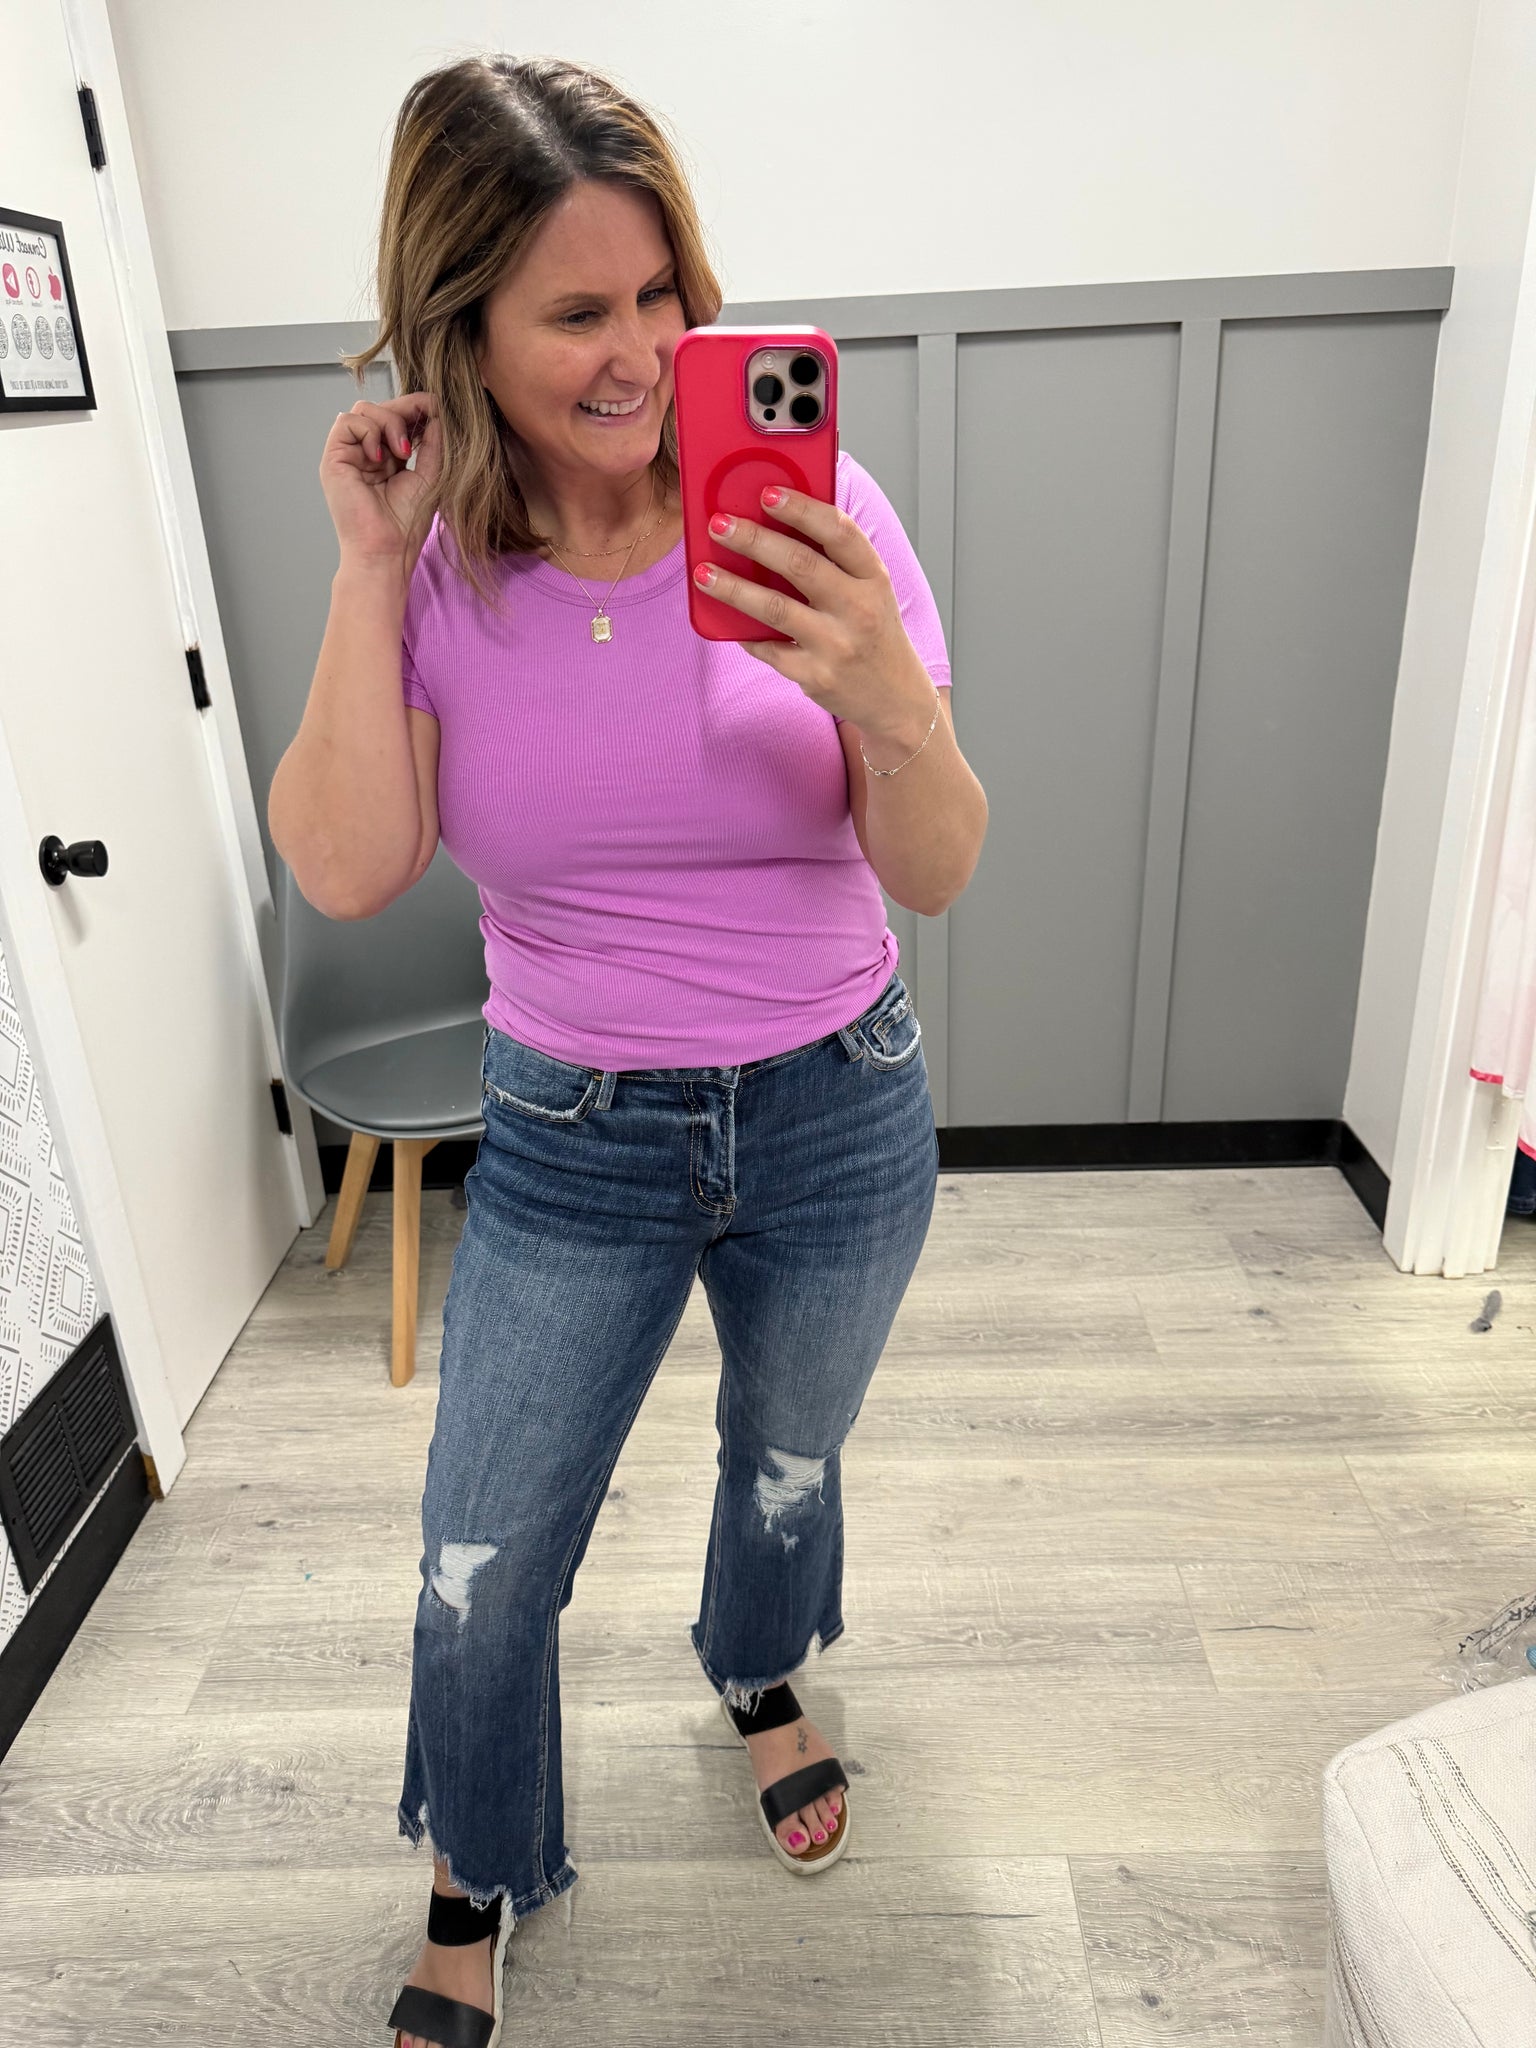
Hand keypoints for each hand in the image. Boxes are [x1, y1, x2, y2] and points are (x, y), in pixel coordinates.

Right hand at [320, 392, 441, 574]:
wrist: (386, 551)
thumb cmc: (406, 524)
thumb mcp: (429, 475)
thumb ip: (432, 443)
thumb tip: (436, 411)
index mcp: (385, 457)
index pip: (395, 417)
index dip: (413, 409)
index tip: (434, 411)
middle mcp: (364, 453)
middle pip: (379, 408)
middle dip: (404, 412)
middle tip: (419, 434)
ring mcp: (347, 455)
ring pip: (364, 410)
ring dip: (389, 423)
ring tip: (402, 453)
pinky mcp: (333, 458)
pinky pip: (347, 421)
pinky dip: (369, 431)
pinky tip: (381, 457)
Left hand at [694, 487, 938, 739]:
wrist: (895, 698)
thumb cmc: (873, 633)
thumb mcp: (870, 591)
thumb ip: (834, 561)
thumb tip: (774, 525)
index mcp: (873, 577)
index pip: (838, 532)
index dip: (801, 509)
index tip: (767, 493)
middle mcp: (859, 609)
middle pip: (799, 564)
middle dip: (753, 540)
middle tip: (718, 524)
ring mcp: (837, 645)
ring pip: (775, 608)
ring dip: (733, 587)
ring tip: (703, 572)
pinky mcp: (816, 676)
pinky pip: (769, 649)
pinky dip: (745, 633)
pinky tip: (726, 619)